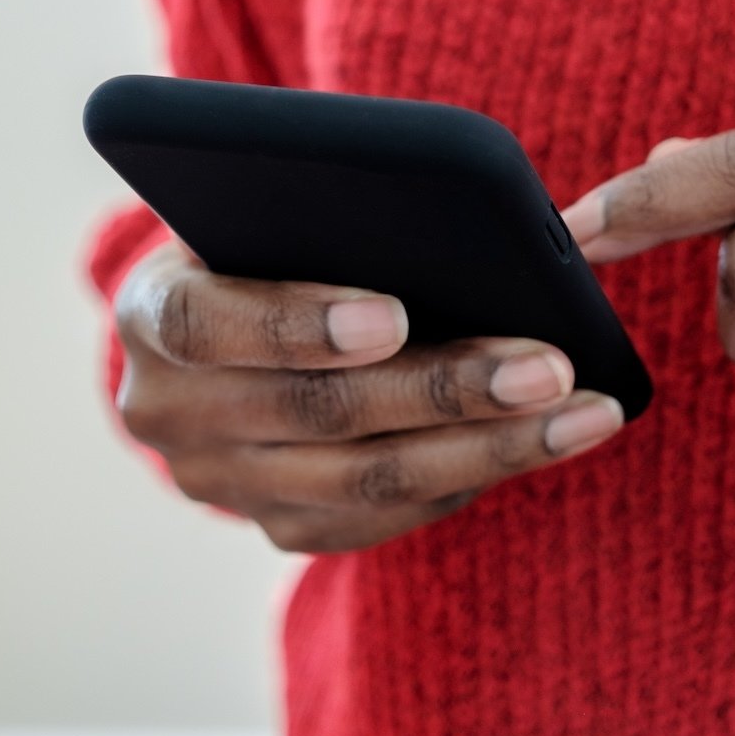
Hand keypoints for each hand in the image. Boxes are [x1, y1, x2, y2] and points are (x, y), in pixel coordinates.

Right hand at [113, 242, 626, 552]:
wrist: (221, 328)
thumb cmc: (267, 238)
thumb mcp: (267, 208)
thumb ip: (327, 212)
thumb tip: (467, 218)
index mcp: (154, 313)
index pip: (209, 325)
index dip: (297, 325)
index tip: (393, 315)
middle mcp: (170, 413)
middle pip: (316, 413)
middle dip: (445, 389)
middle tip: (548, 366)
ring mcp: (223, 483)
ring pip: (364, 482)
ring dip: (487, 447)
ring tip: (581, 412)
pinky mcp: (278, 527)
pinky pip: (384, 519)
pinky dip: (469, 479)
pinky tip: (545, 443)